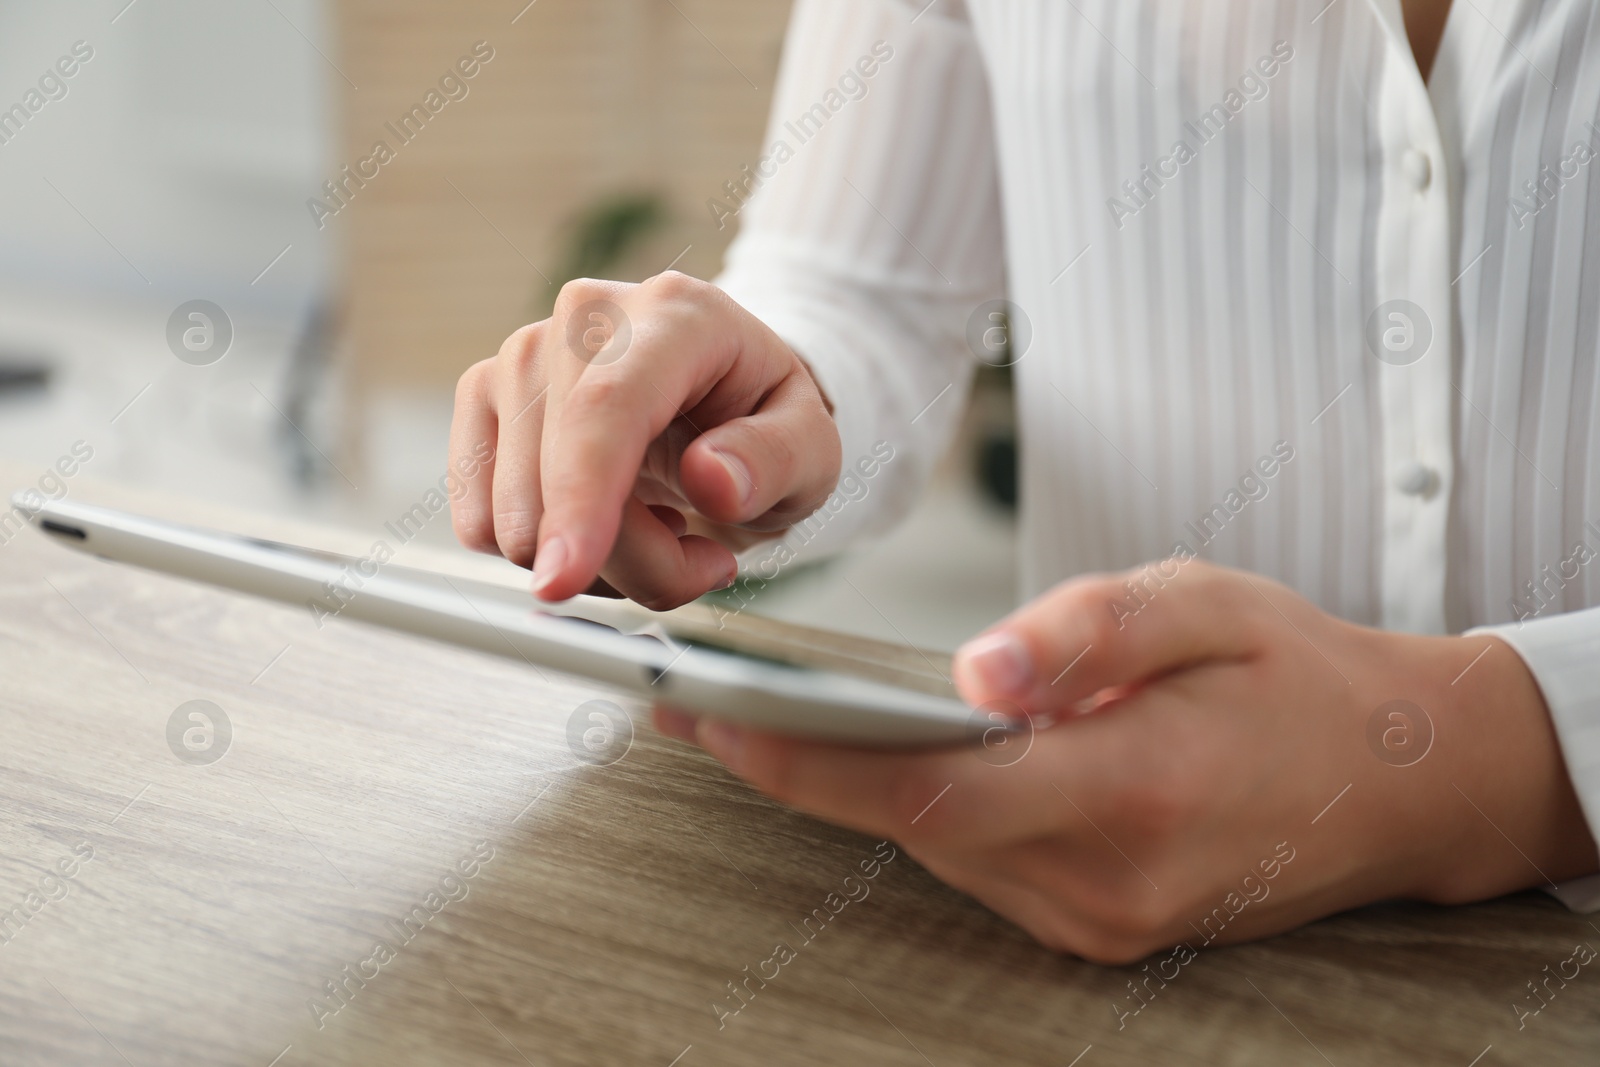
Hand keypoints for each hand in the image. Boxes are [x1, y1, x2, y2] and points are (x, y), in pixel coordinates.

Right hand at [450, 272, 840, 608]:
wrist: (721, 404)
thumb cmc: (765, 426)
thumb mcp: (814, 452)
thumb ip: (777, 461)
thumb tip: (713, 480)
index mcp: (676, 315)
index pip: (607, 408)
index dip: (581, 497)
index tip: (566, 575)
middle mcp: (586, 318)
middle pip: (559, 479)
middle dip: (633, 559)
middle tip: (699, 555)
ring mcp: (523, 354)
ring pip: (515, 515)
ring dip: (596, 564)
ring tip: (658, 531)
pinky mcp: (484, 398)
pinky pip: (483, 522)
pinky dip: (547, 551)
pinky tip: (604, 522)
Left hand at [655, 559, 1598, 960]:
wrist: (1395, 777)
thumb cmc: (1297, 676)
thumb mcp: (1203, 606)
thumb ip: (1086, 632)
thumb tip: (974, 671)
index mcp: (1134, 791)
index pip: (930, 791)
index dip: (806, 761)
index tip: (711, 718)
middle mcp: (1108, 882)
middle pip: (912, 827)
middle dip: (800, 766)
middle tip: (702, 703)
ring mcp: (1103, 921)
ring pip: (939, 849)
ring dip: (857, 787)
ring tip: (772, 718)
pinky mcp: (1101, 928)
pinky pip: (980, 865)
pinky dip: (925, 810)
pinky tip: (892, 755)